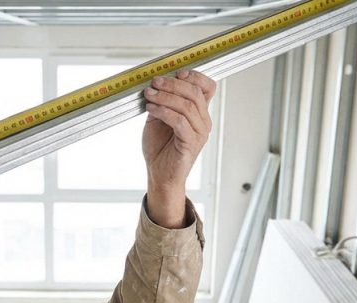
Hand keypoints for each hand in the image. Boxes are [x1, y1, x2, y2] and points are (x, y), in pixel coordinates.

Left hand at [141, 69, 216, 227]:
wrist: (159, 174)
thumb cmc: (160, 148)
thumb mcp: (159, 118)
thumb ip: (162, 101)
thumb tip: (156, 82)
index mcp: (199, 113)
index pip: (208, 88)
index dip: (195, 76)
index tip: (176, 73)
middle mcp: (203, 122)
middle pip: (195, 93)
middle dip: (172, 84)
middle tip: (154, 83)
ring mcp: (199, 133)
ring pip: (187, 106)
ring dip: (165, 97)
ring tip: (149, 96)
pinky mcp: (190, 143)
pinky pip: (180, 121)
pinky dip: (163, 112)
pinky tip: (151, 110)